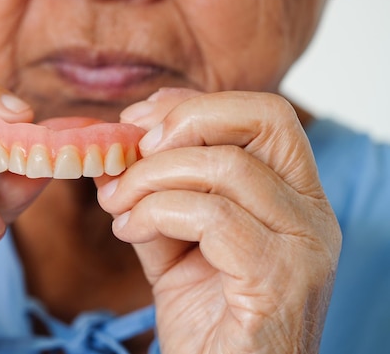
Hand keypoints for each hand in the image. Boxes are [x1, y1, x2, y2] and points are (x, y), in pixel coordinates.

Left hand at [97, 89, 340, 353]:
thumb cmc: (205, 321)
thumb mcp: (175, 245)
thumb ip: (155, 196)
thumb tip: (115, 154)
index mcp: (292, 197)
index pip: (262, 115)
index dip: (194, 105)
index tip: (137, 121)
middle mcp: (311, 214)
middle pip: (264, 119)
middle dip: (184, 122)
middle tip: (131, 152)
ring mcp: (304, 247)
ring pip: (226, 167)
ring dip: (152, 178)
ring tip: (118, 206)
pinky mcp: (280, 281)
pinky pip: (212, 216)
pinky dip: (157, 212)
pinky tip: (130, 231)